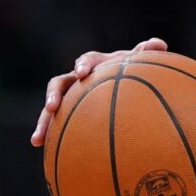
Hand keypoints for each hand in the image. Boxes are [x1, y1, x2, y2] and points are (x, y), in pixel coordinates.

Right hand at [31, 37, 167, 146]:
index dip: (83, 65)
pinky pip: (57, 125)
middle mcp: (77, 79)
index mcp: (95, 63)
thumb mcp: (139, 62)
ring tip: (37, 139)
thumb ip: (146, 52)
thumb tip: (159, 43)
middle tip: (51, 107)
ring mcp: (70, 96)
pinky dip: (51, 137)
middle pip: (59, 84)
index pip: (86, 60)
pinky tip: (45, 153)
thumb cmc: (133, 71)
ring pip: (51, 109)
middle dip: (52, 95)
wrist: (126, 84)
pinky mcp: (68, 113)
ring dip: (43, 122)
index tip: (83, 73)